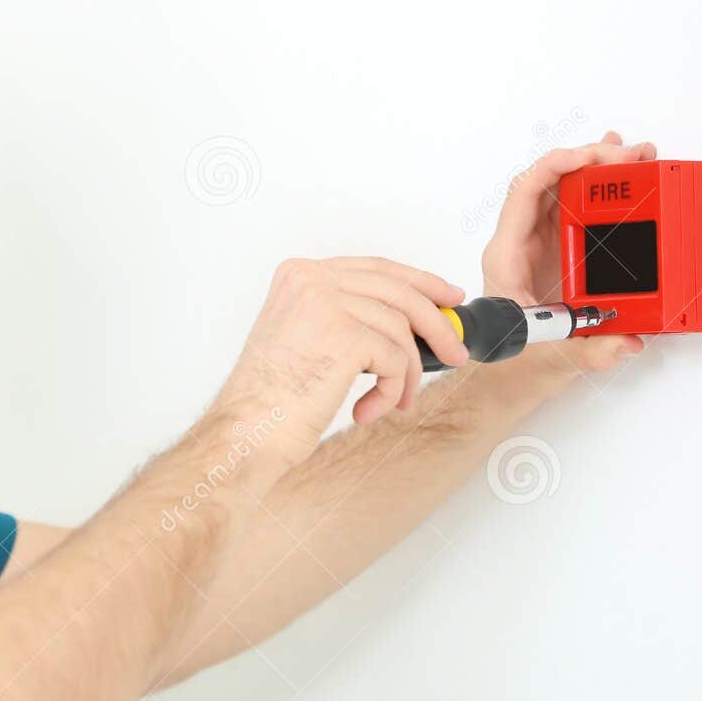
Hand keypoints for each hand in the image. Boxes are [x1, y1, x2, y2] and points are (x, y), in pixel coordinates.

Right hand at [212, 257, 470, 472]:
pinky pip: (396, 360)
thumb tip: (406, 321)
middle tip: (455, 352)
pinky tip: (367, 411)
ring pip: (402, 330)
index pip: (375, 268)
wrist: (246, 432)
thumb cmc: (270, 399)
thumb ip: (342, 316)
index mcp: (298, 274)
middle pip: (399, 291)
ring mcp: (327, 304)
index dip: (419, 282)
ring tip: (394, 401)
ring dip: (407, 373)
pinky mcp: (345, 336)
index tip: (447, 298)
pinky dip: (391, 391)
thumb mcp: (301, 338)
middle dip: (435, 323)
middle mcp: (311, 279)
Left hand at [482, 129, 651, 378]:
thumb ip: (588, 350)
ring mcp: (540, 246)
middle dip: (591, 160)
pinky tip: (626, 178)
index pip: (526, 191)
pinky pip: (578, 211)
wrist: (509, 378)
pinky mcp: (559, 254)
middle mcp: (521, 242)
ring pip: (565, 192)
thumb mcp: (552, 358)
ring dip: (599, 170)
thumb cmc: (514, 364)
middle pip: (550, 181)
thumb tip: (626, 340)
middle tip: (633, 155)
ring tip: (637, 155)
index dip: (559, 164)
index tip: (598, 157)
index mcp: (508, 255)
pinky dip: (602, 191)